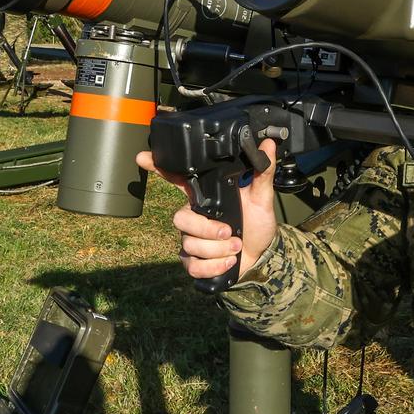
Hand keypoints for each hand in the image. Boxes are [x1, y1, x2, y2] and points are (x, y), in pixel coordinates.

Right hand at [138, 139, 279, 284]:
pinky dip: (212, 267)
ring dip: (218, 250)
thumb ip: (263, 172)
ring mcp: (192, 239)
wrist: (262, 254)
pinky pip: (192, 266)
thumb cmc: (257, 223)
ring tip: (237, 247)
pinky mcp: (194, 261)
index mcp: (207, 197)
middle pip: (180, 218)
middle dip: (206, 229)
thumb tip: (269, 146)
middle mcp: (195, 216)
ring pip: (189, 244)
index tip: (144, 156)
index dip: (158, 167)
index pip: (178, 179)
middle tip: (230, 232)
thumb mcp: (263, 197)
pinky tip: (227, 262)